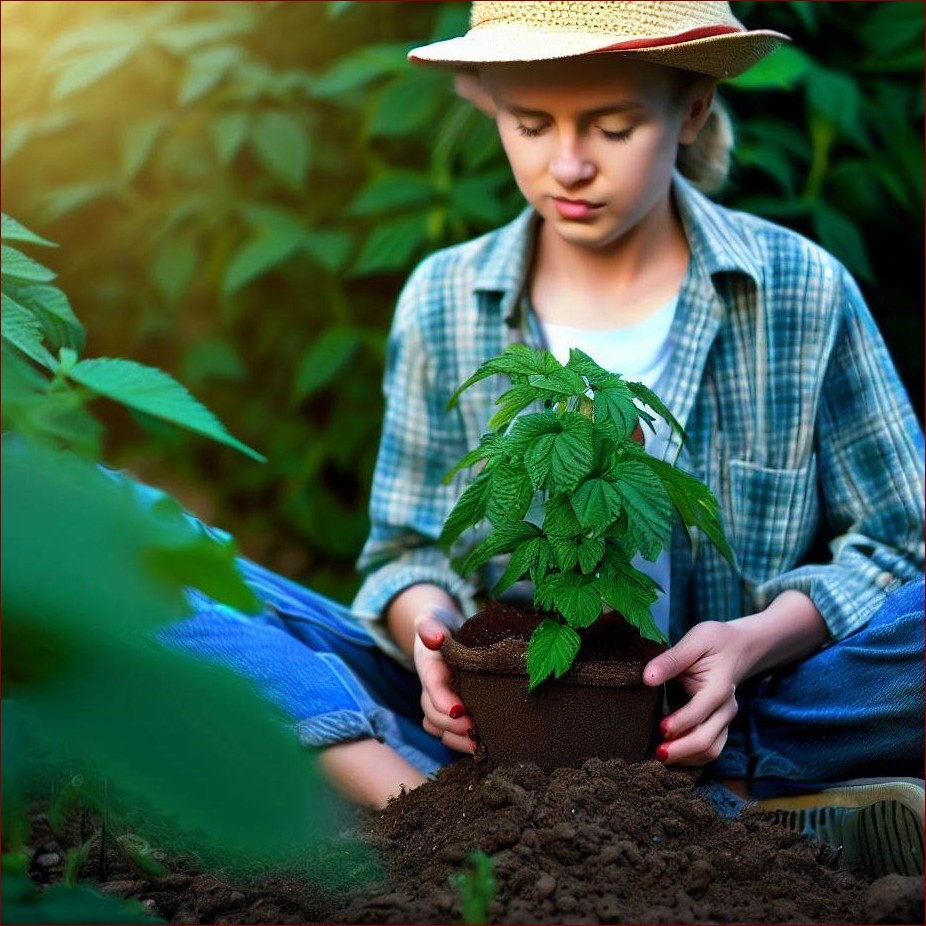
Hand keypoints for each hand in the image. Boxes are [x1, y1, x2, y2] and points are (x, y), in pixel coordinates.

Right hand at [414, 607, 474, 753]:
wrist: (445, 635)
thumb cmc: (442, 626)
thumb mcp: (434, 618)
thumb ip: (429, 625)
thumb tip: (433, 638)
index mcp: (429, 666)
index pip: (432, 685)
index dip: (442, 700)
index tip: (459, 709)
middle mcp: (432, 689)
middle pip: (433, 714)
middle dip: (451, 725)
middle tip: (476, 730)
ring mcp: (441, 703)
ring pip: (440, 729)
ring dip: (457, 739)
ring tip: (481, 744)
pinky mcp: (453, 713)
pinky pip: (451, 734)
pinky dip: (463, 742)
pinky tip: (483, 745)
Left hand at [642, 620, 745, 766]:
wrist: (739, 648)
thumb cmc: (714, 642)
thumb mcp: (694, 641)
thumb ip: (671, 659)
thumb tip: (647, 678)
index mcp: (719, 688)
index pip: (700, 711)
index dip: (680, 723)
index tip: (660, 729)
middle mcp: (726, 709)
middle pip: (707, 740)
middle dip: (682, 750)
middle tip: (657, 753)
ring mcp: (725, 720)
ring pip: (711, 751)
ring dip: (687, 759)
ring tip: (661, 757)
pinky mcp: (720, 726)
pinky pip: (710, 749)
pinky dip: (692, 757)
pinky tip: (672, 756)